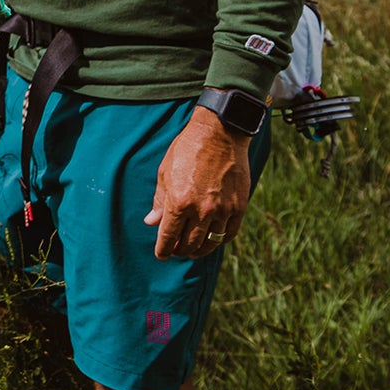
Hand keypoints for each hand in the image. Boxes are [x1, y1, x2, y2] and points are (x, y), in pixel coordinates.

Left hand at [145, 106, 252, 258]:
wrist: (219, 135)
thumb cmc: (186, 151)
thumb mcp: (164, 173)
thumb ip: (159, 201)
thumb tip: (151, 222)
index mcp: (179, 202)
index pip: (168, 236)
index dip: (163, 249)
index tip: (161, 255)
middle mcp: (201, 210)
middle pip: (189, 244)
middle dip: (179, 251)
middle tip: (175, 251)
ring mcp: (222, 210)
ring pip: (210, 243)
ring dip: (199, 250)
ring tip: (192, 250)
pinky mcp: (238, 207)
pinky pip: (229, 234)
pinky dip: (219, 241)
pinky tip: (212, 239)